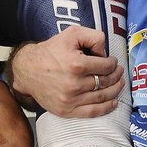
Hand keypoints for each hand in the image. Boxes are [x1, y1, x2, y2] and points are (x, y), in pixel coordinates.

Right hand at [7, 26, 121, 118]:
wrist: (27, 69)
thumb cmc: (50, 51)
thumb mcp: (72, 34)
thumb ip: (94, 37)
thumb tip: (106, 53)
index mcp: (76, 64)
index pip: (106, 66)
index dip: (113, 63)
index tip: (113, 62)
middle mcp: (74, 84)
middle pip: (105, 82)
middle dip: (116, 76)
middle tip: (119, 72)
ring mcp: (70, 100)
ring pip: (102, 97)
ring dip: (115, 91)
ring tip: (119, 84)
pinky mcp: (66, 110)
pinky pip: (92, 112)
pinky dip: (106, 108)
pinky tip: (113, 102)